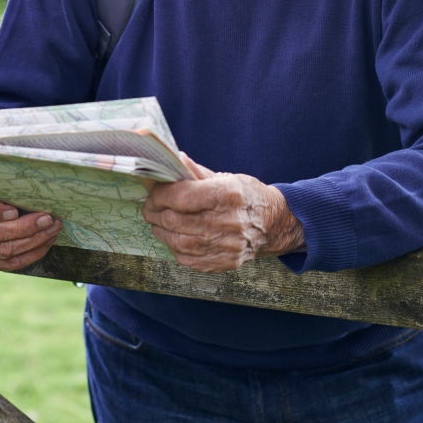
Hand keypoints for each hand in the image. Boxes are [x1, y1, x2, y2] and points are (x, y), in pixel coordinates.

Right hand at [0, 190, 61, 271]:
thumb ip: (3, 182)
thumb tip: (32, 175)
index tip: (14, 209)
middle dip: (25, 227)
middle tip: (48, 218)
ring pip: (7, 250)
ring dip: (35, 239)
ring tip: (54, 226)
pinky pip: (15, 262)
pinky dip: (35, 251)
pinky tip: (49, 239)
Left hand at [142, 156, 304, 272]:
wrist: (273, 224)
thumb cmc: (247, 196)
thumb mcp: (227, 177)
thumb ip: (197, 172)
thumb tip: (173, 159)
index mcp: (228, 194)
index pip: (181, 196)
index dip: (160, 194)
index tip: (153, 191)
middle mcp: (228, 222)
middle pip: (175, 220)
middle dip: (155, 212)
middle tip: (149, 207)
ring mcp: (226, 246)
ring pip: (177, 242)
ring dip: (160, 231)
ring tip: (157, 221)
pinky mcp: (224, 263)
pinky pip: (187, 259)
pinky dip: (174, 247)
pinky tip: (173, 237)